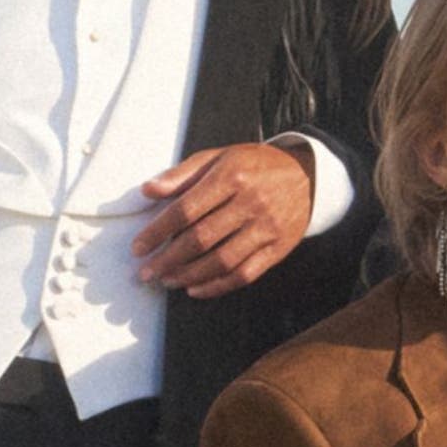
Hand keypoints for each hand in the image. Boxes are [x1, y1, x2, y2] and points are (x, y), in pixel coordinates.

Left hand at [134, 143, 315, 298]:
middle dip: (167, 260)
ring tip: (168, 280)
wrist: (308, 175)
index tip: (138, 247)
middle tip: (146, 272)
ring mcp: (266, 228)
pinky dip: (217, 287)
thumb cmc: (256, 166)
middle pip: (201, 239)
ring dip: (189, 276)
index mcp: (231, 176)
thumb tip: (148, 190)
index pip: (186, 209)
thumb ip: (183, 173)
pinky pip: (245, 274)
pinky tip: (196, 289)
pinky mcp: (278, 248)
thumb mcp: (220, 156)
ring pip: (221, 261)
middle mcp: (250, 202)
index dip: (157, 231)